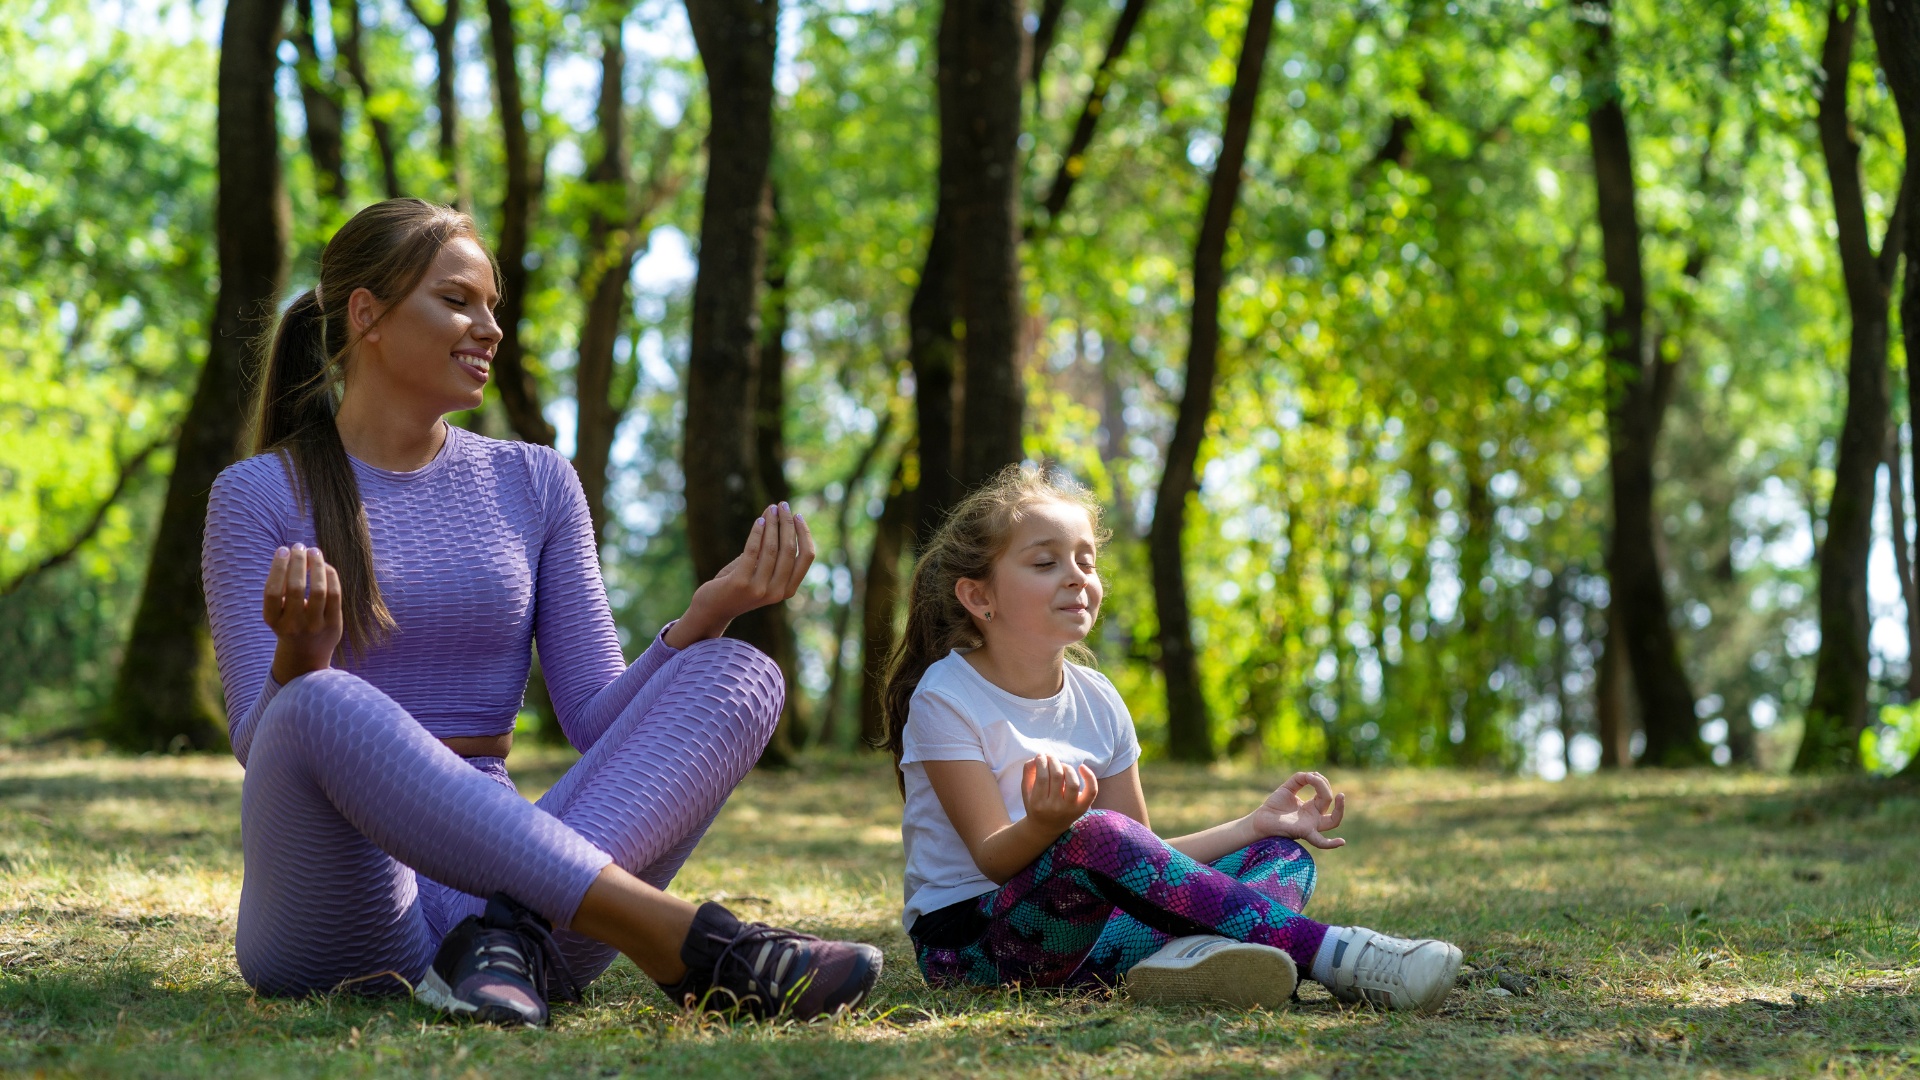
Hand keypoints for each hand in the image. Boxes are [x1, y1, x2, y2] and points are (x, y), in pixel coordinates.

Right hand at [263, 544, 341, 683]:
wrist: (305, 656)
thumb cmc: (289, 623)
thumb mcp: (277, 611)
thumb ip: (282, 587)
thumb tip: (292, 554)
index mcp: (273, 620)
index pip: (273, 591)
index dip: (278, 567)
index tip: (282, 550)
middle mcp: (292, 625)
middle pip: (296, 588)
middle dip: (298, 562)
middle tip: (299, 546)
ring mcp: (314, 626)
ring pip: (319, 590)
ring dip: (316, 566)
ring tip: (314, 551)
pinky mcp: (334, 625)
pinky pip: (334, 595)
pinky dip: (330, 577)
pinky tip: (326, 566)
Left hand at [667, 503, 815, 647]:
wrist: (712, 609)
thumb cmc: (737, 587)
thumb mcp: (761, 573)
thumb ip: (772, 555)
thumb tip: (779, 519)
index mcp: (787, 590)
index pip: (806, 557)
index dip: (804, 533)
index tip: (798, 515)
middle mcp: (777, 592)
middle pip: (789, 549)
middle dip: (787, 523)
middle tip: (782, 505)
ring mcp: (759, 589)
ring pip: (772, 548)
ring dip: (772, 524)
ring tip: (770, 509)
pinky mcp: (740, 583)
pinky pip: (752, 551)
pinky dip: (757, 532)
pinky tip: (758, 521)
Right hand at [1020, 753, 1098, 833]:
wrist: (1046, 828)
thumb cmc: (1035, 804)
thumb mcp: (1026, 791)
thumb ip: (1028, 772)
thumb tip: (1038, 757)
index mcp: (1038, 804)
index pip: (1042, 777)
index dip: (1042, 762)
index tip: (1041, 756)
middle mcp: (1055, 808)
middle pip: (1057, 777)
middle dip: (1053, 761)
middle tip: (1049, 757)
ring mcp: (1070, 809)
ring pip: (1073, 782)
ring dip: (1066, 767)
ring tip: (1061, 765)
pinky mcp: (1082, 808)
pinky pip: (1091, 791)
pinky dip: (1090, 777)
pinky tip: (1082, 767)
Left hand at [1246, 771, 1346, 849]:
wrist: (1261, 818)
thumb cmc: (1275, 805)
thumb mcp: (1288, 787)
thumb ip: (1300, 778)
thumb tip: (1312, 775)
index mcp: (1312, 807)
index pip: (1324, 793)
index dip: (1320, 781)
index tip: (1309, 775)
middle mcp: (1315, 817)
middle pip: (1328, 801)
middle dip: (1325, 787)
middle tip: (1316, 777)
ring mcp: (1311, 826)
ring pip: (1333, 821)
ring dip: (1340, 809)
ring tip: (1340, 795)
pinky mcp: (1304, 832)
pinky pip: (1320, 841)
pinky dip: (1331, 844)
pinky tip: (1341, 842)